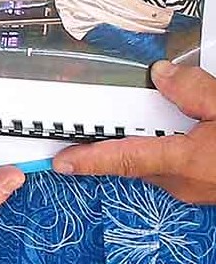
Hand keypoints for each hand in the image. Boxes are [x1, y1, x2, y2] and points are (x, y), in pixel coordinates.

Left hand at [53, 61, 215, 203]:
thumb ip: (194, 90)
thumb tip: (163, 74)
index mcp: (184, 161)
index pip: (124, 159)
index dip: (89, 159)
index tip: (61, 162)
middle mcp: (183, 182)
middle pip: (134, 160)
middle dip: (115, 142)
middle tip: (89, 128)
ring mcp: (193, 189)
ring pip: (154, 165)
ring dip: (145, 145)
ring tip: (143, 120)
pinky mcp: (203, 189)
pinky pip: (172, 169)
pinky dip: (164, 152)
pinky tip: (177, 134)